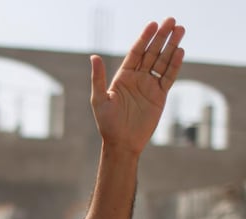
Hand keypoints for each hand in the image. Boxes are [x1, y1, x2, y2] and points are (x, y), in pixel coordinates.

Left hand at [90, 17, 184, 154]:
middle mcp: (137, 78)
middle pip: (151, 53)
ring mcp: (149, 86)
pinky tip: (180, 51)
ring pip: (162, 62)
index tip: (153, 24)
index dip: (144, 38)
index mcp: (122, 77)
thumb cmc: (107, 123)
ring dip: (171, 46)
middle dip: (161, 37)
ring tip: (180, 30)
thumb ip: (98, 78)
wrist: (122, 143)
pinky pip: (168, 77)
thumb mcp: (99, 100)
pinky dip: (175, 65)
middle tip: (171, 20)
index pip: (136, 53)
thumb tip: (93, 56)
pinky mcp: (160, 95)